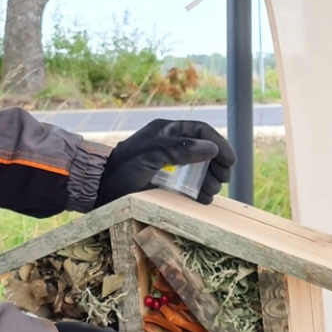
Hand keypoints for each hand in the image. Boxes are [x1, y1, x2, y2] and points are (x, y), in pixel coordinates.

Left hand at [95, 119, 236, 206]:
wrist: (101, 191)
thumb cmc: (122, 170)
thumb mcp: (149, 156)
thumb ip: (178, 149)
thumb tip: (212, 147)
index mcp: (166, 131)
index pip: (201, 131)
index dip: (220, 144)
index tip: (230, 162)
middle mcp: (171, 144)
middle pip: (206, 150)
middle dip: (218, 165)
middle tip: (222, 180)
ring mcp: (171, 164)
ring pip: (202, 169)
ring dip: (211, 180)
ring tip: (210, 192)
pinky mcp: (169, 182)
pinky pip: (193, 184)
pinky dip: (202, 192)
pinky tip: (203, 200)